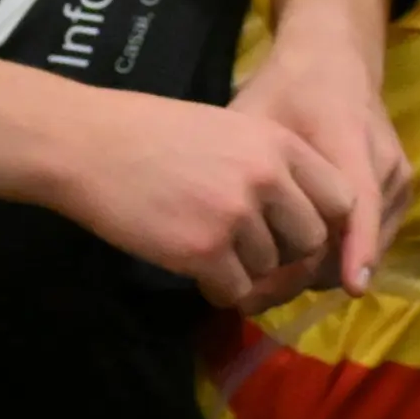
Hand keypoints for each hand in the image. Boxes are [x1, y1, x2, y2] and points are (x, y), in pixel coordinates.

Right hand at [0, 52, 357, 312]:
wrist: (81, 144)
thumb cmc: (142, 131)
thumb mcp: (221, 128)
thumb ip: (264, 163)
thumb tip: (294, 212)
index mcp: (276, 142)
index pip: (338, 197)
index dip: (320, 220)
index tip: (294, 230)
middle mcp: (266, 178)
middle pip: (310, 241)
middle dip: (284, 253)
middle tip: (250, 252)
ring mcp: (236, 216)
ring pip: (269, 269)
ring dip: (243, 270)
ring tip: (207, 253)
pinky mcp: (204, 251)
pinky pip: (235, 290)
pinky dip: (220, 290)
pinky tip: (197, 274)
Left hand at [235, 0, 411, 298]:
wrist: (333, 62)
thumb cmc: (286, 89)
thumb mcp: (254, 118)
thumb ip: (243, 167)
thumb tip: (210, 224)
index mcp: (350, 142)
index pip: (361, 205)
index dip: (358, 249)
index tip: (352, 289)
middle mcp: (385, 166)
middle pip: (358, 237)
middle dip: (311, 275)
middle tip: (255, 298)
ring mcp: (398, 182)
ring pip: (364, 246)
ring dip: (320, 271)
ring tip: (263, 288)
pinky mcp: (399, 194)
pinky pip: (370, 238)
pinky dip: (336, 256)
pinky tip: (292, 266)